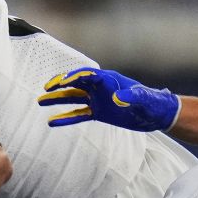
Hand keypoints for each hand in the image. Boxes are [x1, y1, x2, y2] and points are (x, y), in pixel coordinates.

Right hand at [38, 67, 179, 131]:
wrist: (157, 114)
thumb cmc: (153, 103)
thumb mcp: (145, 99)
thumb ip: (133, 96)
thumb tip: (119, 98)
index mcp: (110, 80)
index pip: (89, 75)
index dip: (75, 77)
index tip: (62, 82)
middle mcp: (101, 88)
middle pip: (77, 84)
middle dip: (61, 85)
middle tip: (46, 88)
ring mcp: (98, 100)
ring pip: (74, 98)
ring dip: (58, 99)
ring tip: (40, 101)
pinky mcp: (99, 113)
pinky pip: (79, 115)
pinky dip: (66, 118)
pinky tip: (52, 122)